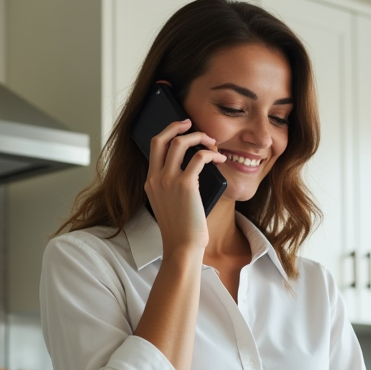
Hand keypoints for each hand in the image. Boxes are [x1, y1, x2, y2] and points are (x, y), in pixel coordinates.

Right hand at [144, 119, 226, 256]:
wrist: (182, 246)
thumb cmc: (181, 230)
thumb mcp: (169, 204)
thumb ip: (172, 186)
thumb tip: (193, 167)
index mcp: (150, 182)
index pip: (154, 147)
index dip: (167, 133)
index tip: (180, 129)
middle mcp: (156, 178)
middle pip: (161, 138)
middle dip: (176, 125)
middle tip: (191, 123)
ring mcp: (168, 180)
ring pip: (180, 143)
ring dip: (199, 137)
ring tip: (212, 141)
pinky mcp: (185, 184)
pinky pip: (199, 157)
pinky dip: (212, 154)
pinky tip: (220, 158)